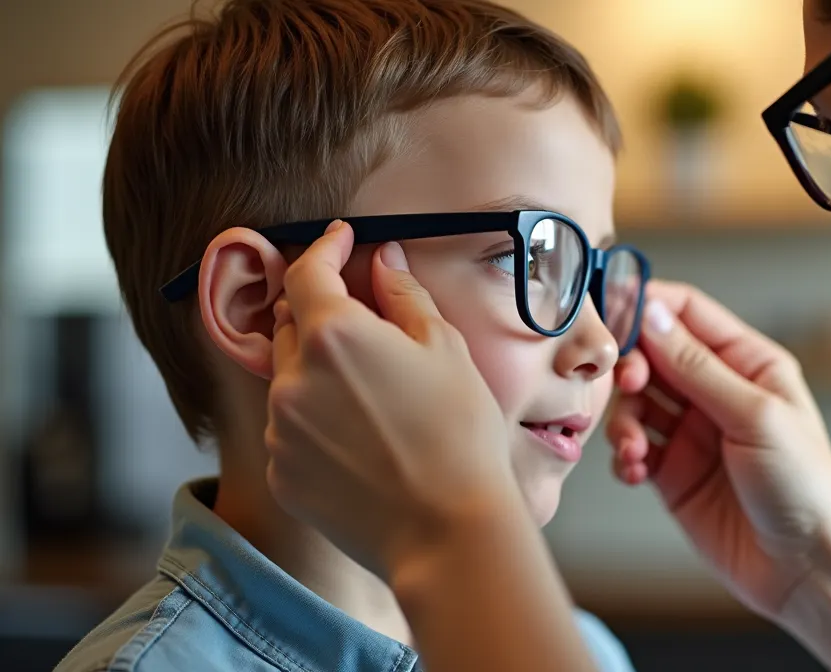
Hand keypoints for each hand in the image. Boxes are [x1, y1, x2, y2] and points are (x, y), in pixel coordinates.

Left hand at [263, 220, 518, 577]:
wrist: (447, 530)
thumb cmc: (459, 435)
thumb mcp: (445, 350)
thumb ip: (404, 298)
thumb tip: (382, 262)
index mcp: (333, 335)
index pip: (307, 272)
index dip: (324, 248)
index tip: (341, 240)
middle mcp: (291, 379)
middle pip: (291, 325)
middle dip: (322, 315)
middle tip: (367, 326)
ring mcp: (280, 431)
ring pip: (289, 381)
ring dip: (318, 373)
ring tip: (374, 398)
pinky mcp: (281, 474)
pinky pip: (289, 431)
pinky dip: (315, 422)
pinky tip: (362, 440)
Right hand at [607, 281, 830, 619]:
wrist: (809, 570)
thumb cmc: (805, 488)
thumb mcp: (754, 415)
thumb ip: (697, 365)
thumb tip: (651, 314)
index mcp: (749, 363)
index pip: (687, 313)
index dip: (646, 307)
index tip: (612, 313)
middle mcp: (718, 392)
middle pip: (652, 354)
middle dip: (630, 367)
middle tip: (627, 386)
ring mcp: (694, 433)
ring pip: (635, 403)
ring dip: (624, 420)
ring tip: (634, 449)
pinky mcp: (674, 474)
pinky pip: (632, 449)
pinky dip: (624, 455)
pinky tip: (635, 471)